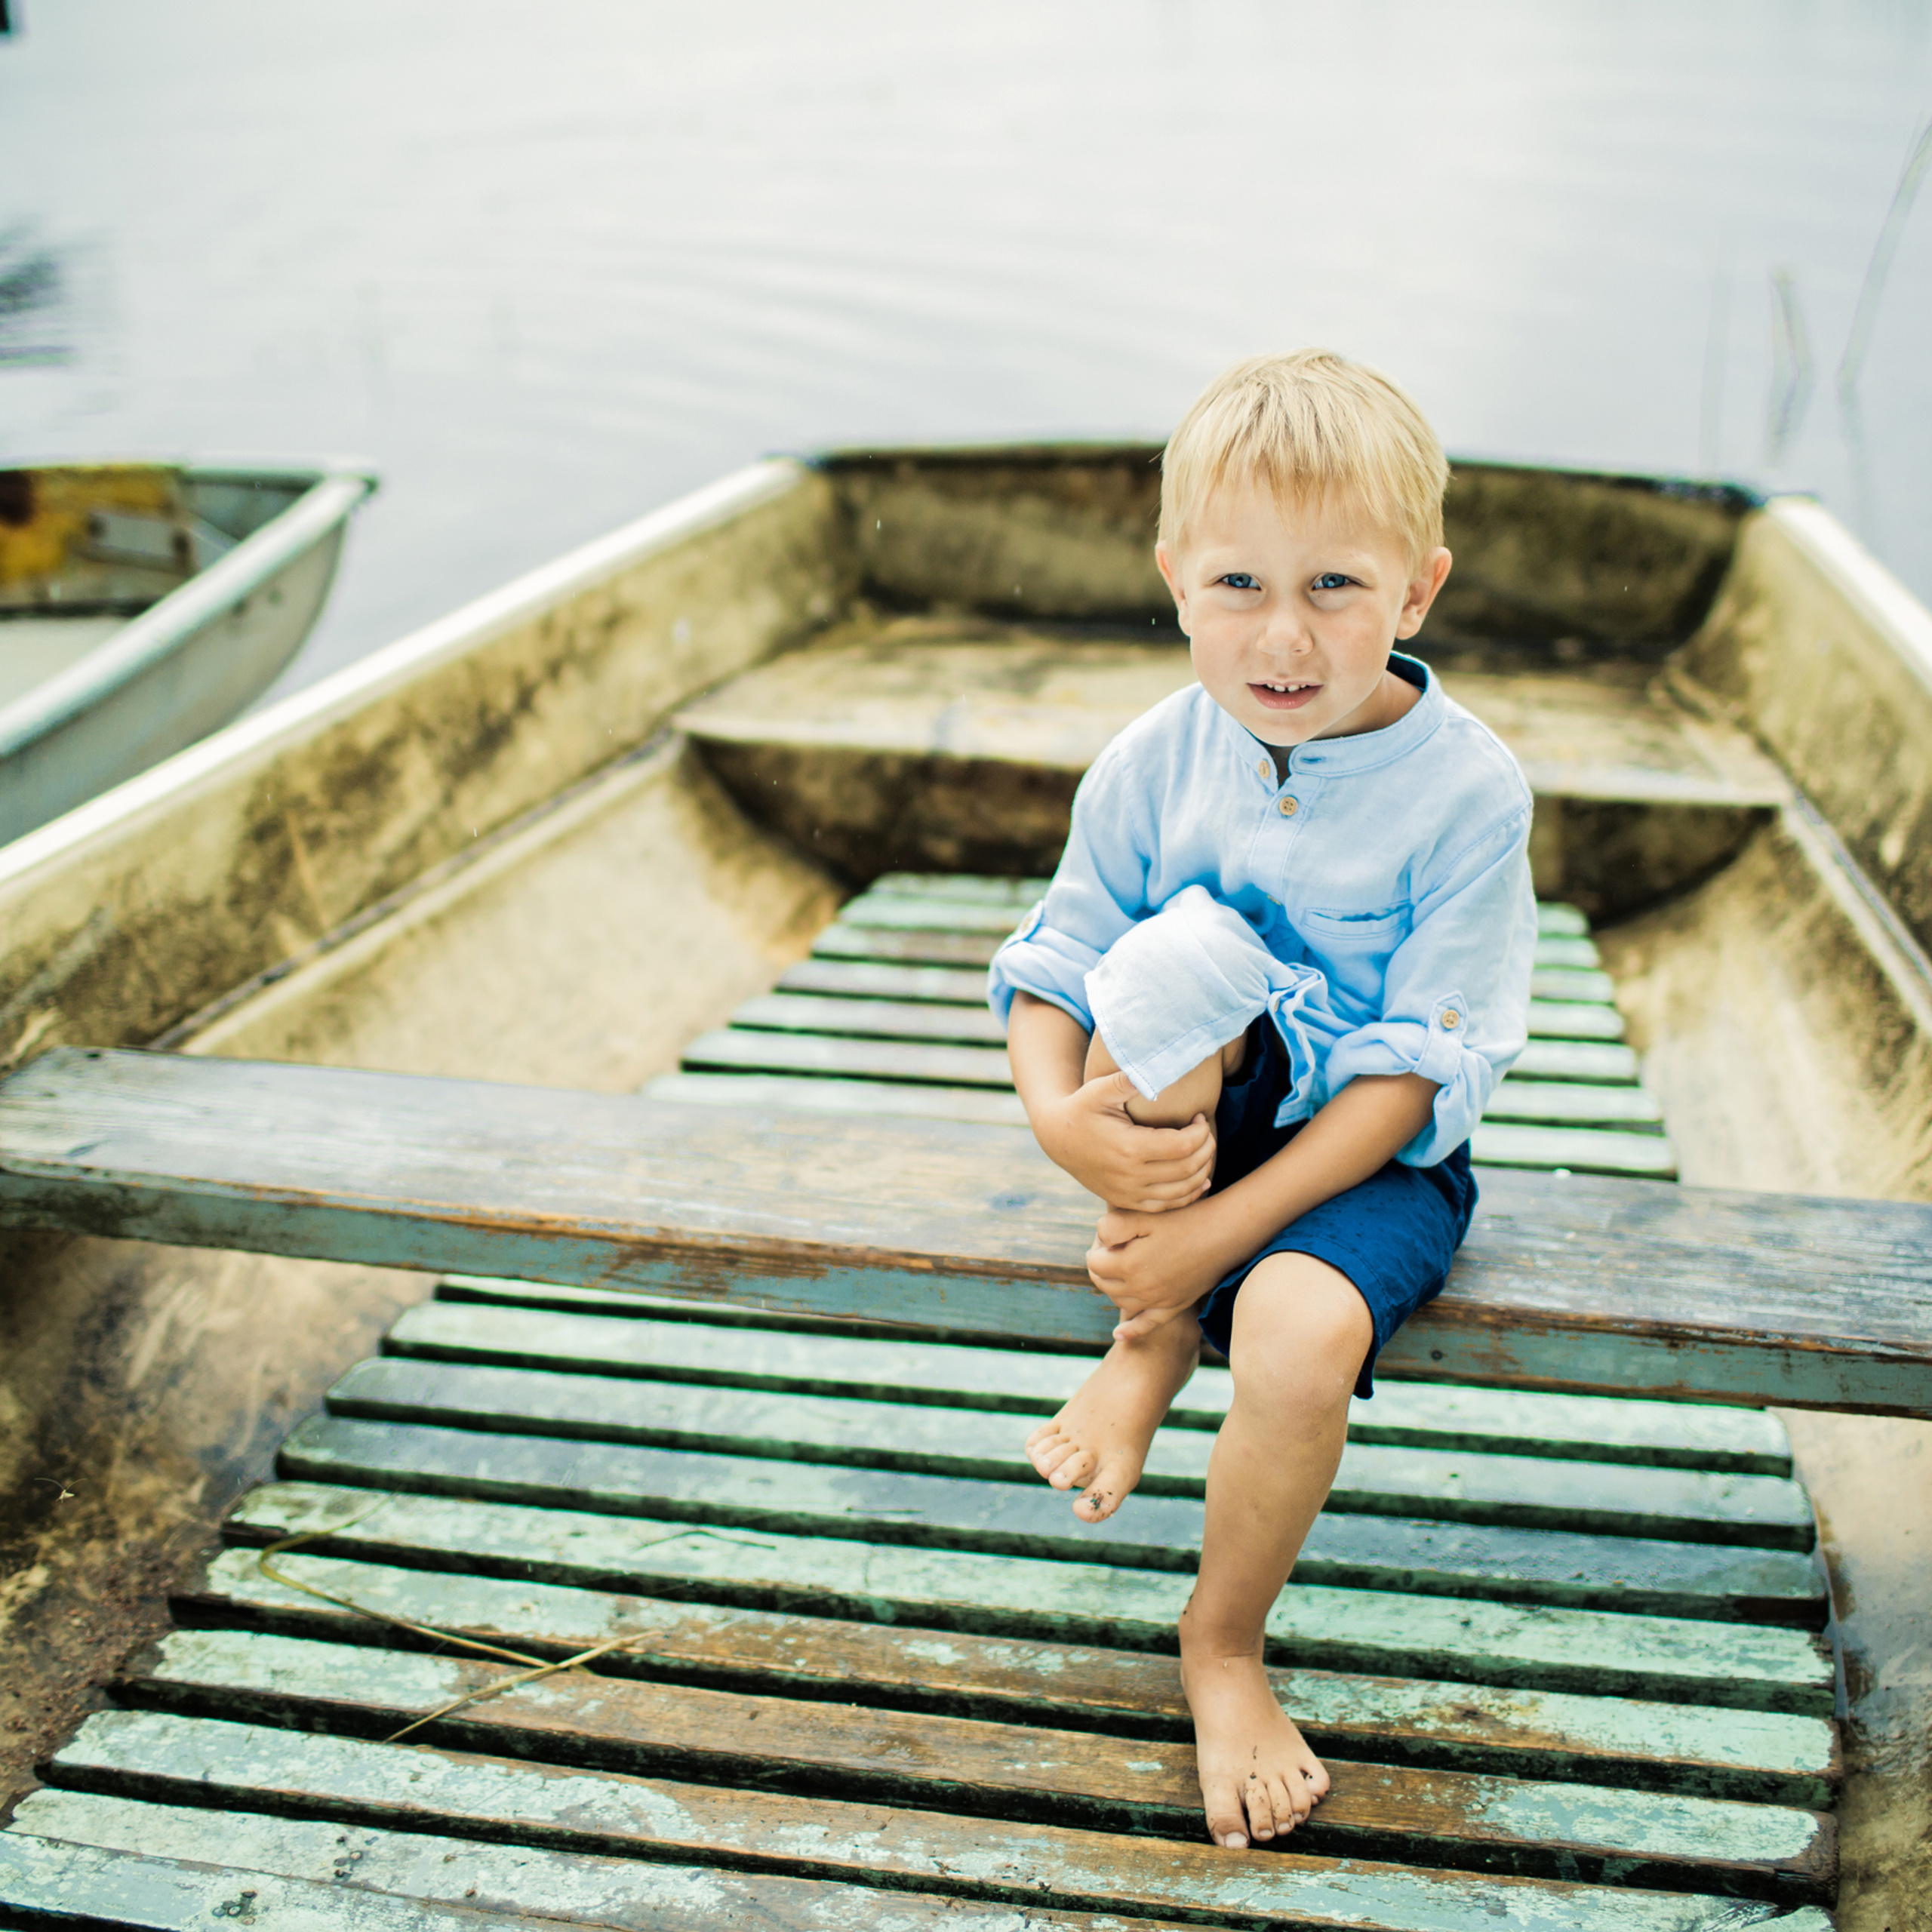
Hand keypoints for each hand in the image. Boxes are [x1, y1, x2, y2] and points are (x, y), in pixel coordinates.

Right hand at [1037, 1071, 1214, 1211]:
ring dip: (1201, 1172)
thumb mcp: (1099, 1089)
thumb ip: (1128, 1079)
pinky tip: (1198, 1180)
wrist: (1057, 1139)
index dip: (1201, 1132)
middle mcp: (1130, 1175)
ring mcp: (1128, 1192)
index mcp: (1129, 1147)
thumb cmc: (1082, 1108)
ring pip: (1181, 1192)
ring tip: (1204, 1152)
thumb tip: (1156, 1066)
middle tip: (1206, 1132)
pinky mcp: (1125, 1201)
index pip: (1183, 1146)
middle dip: (1206, 1149)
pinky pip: (1165, 1206)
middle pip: (1187, 1169)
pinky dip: (1187, 1195)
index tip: (1200, 1116)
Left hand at [1087, 1200, 1231, 1338]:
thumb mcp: (1144, 1215)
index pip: (1093, 1263)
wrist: (1224, 1234)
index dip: (1097, 1246)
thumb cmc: (1184, 1219)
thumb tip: (1098, 1241)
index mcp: (1129, 1266)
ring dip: (1113, 1286)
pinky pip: (1147, 1324)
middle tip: (1113, 1247)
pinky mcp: (1174, 1306)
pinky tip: (1119, 1334)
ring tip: (1120, 1267)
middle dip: (1102, 1266)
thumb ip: (1112, 1226)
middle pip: (1103, 1283)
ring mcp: (1158, 1301)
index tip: (1109, 1235)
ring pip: (1120, 1301)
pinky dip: (1131, 1329)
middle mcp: (1140, 1289)